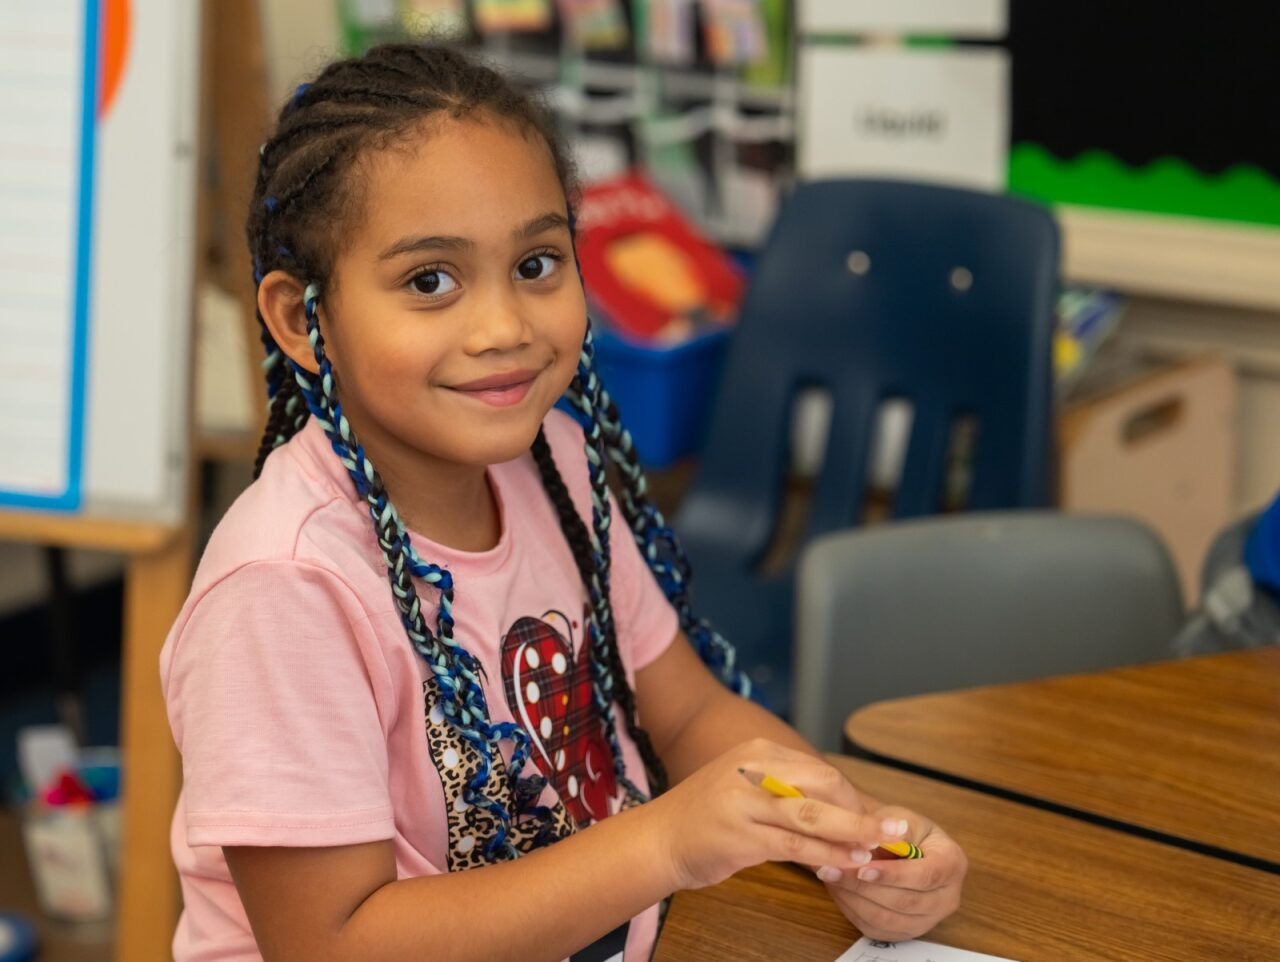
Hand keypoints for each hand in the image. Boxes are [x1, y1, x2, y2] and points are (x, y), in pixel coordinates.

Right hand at [643, 738, 910, 890]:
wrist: (658, 839)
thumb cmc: (706, 817)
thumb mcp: (746, 788)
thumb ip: (787, 791)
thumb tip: (842, 809)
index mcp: (758, 753)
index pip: (820, 770)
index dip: (853, 797)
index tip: (875, 819)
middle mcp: (752, 770)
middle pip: (824, 786)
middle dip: (861, 812)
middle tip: (892, 833)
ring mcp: (744, 803)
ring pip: (813, 817)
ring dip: (852, 835)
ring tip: (878, 851)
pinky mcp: (740, 836)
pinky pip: (794, 847)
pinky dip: (824, 856)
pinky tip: (843, 867)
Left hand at [818, 806, 966, 941]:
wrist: (893, 842)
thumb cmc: (897, 828)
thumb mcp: (898, 818)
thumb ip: (890, 831)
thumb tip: (875, 838)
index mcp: (952, 863)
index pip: (925, 876)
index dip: (893, 874)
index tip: (864, 868)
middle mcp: (947, 897)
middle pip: (906, 902)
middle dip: (866, 887)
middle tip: (835, 871)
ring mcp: (928, 919)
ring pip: (888, 919)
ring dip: (854, 899)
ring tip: (830, 876)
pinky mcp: (905, 931)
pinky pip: (877, 929)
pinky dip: (852, 910)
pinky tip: (837, 889)